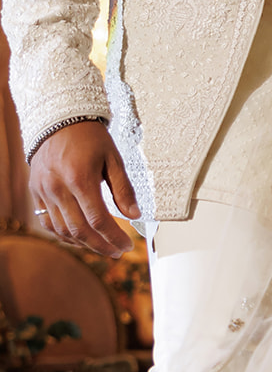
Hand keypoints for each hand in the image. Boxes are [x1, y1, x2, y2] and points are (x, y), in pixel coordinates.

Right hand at [30, 122, 138, 257]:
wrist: (58, 119)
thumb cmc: (90, 137)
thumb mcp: (113, 158)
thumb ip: (124, 189)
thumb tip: (135, 216)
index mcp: (80, 178)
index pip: (99, 220)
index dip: (115, 237)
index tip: (128, 245)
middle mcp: (58, 187)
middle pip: (80, 230)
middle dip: (101, 246)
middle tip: (117, 252)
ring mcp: (44, 191)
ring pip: (63, 230)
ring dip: (84, 244)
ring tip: (102, 247)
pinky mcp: (36, 192)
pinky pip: (48, 222)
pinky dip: (64, 235)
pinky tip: (80, 238)